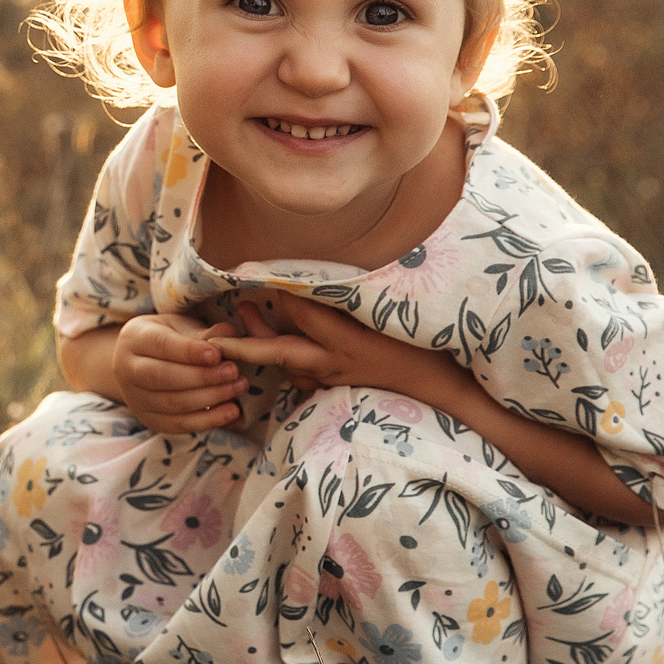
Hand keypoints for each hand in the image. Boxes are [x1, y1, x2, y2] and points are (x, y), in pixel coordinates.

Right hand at [111, 313, 248, 434]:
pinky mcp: (150, 420)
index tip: (217, 354)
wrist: (144, 362)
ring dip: (210, 397)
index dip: (189, 351)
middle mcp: (126, 370)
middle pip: (163, 377)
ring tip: (238, 387)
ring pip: (173, 403)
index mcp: (134, 338)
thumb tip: (229, 334)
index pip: (160, 345)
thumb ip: (206, 333)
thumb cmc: (170, 338)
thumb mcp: (182, 327)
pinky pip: (180, 424)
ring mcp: (135, 399)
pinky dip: (208, 420)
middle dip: (202, 377)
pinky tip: (232, 412)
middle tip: (233, 372)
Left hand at [214, 293, 466, 403]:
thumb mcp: (396, 314)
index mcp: (349, 341)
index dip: (280, 291)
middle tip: (217, 326)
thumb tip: (325, 273)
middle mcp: (335, 363)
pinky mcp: (339, 388)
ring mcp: (335, 379)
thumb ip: (359, 294)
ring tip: (244, 316)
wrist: (446, 391)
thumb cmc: (427, 344)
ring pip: (287, 366)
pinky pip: (303, 379)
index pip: (303, 312)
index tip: (259, 272)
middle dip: (244, 341)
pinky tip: (277, 347)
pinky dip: (286, 364)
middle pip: (277, 352)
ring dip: (261, 345)